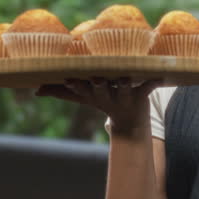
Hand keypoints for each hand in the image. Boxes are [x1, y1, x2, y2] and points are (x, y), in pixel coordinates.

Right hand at [35, 77, 161, 131]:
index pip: (81, 89)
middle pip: (101, 88)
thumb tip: (36, 90)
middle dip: (98, 84)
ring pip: (125, 88)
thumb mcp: (82, 98)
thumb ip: (60, 92)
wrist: (130, 122)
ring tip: (126, 76)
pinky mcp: (142, 95)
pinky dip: (154, 82)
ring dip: (125, 83)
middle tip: (96, 78)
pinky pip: (149, 87)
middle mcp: (107, 96)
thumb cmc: (103, 100)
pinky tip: (161, 75)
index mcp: (92, 94)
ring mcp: (125, 96)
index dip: (76, 85)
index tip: (68, 79)